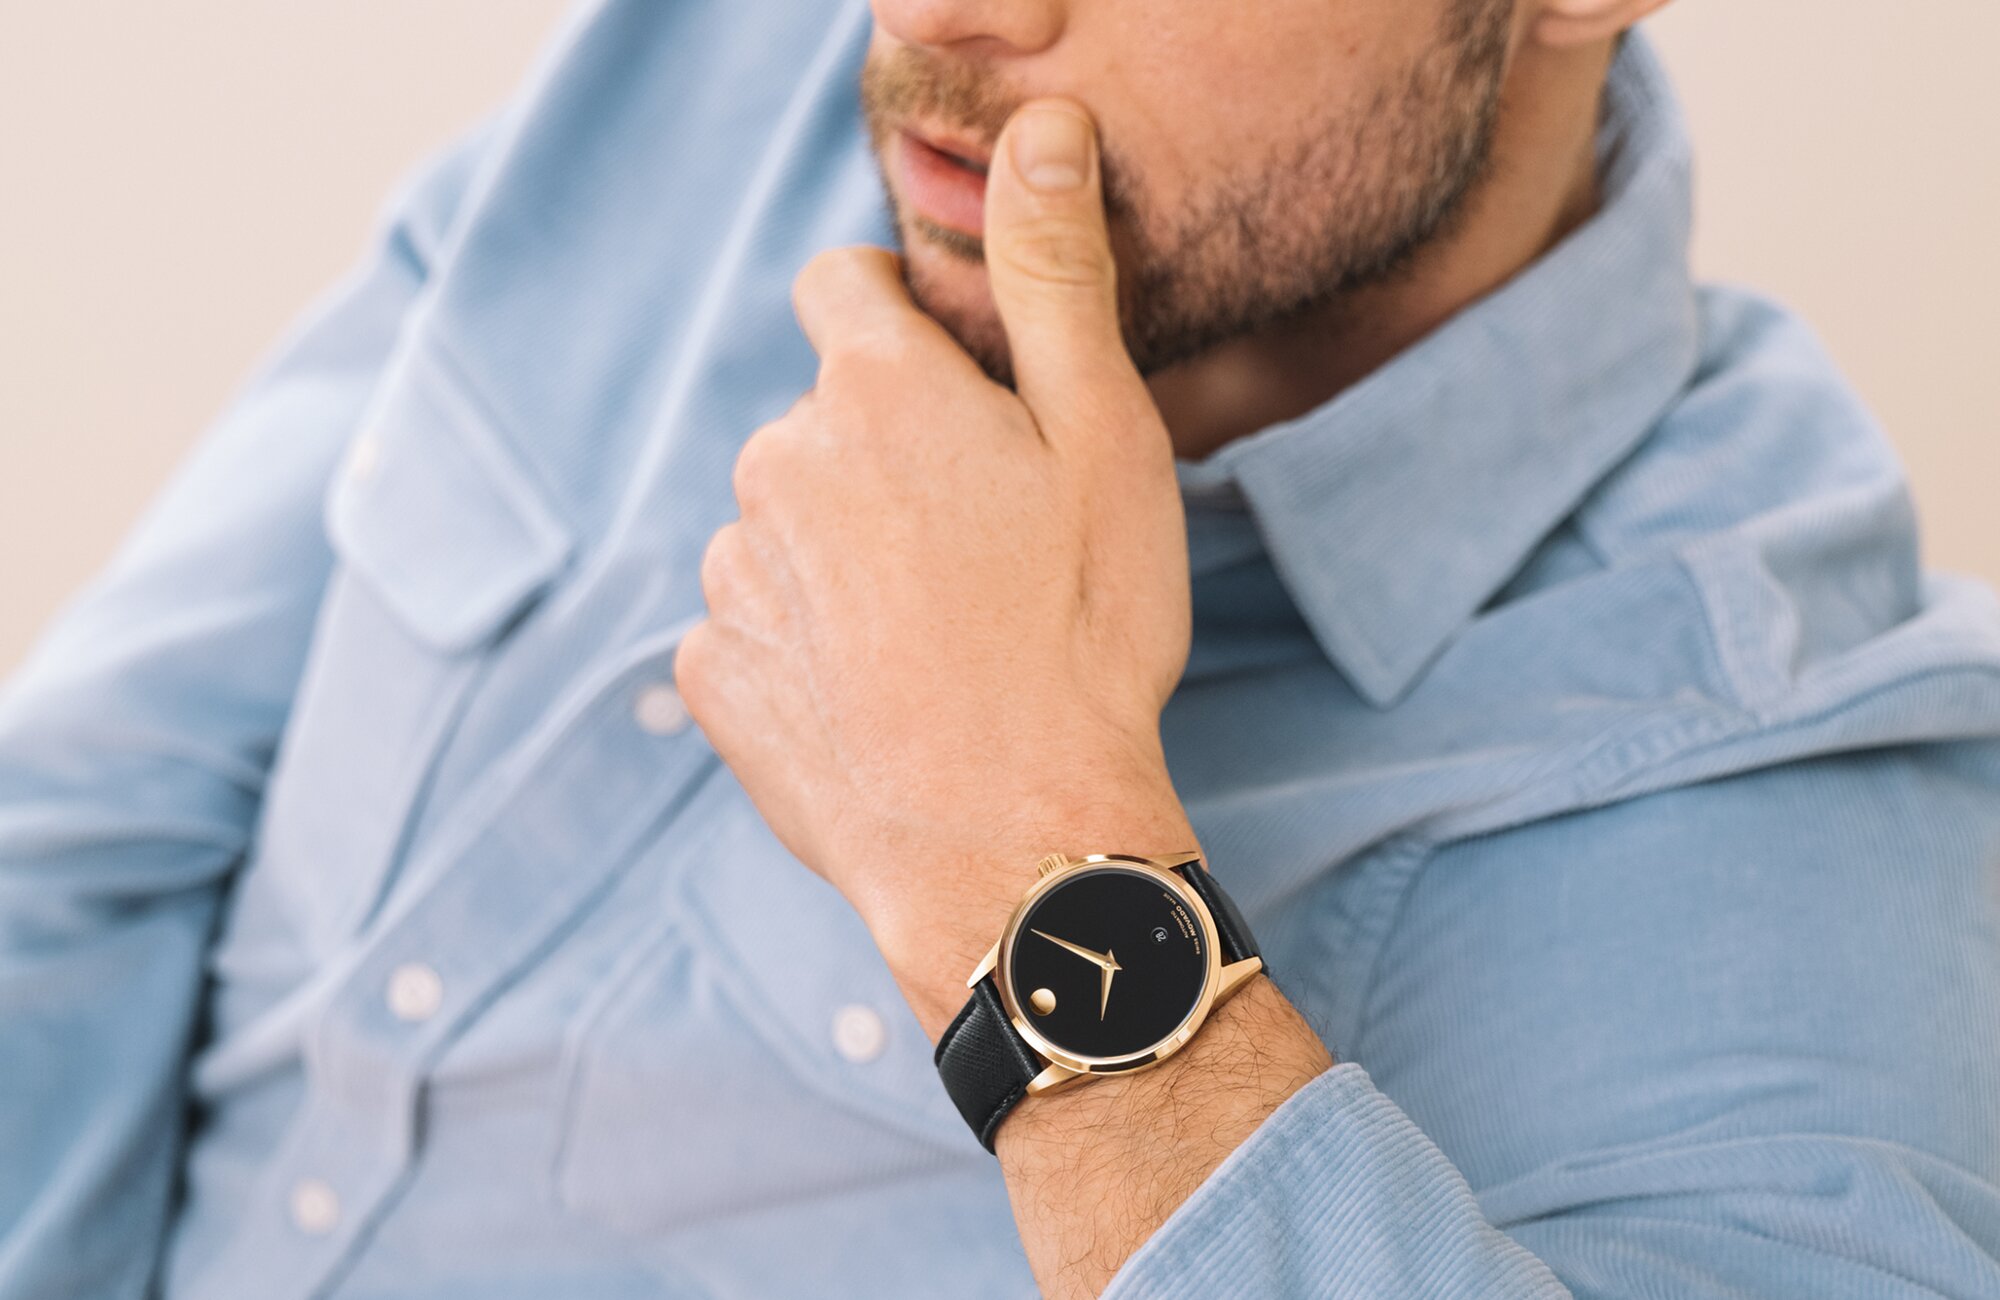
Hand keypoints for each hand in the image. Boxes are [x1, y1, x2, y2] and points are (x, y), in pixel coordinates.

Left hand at [674, 98, 1198, 1031]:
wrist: (1010, 843)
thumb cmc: (1081, 639)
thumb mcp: (1104, 442)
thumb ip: (1055, 276)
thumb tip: (1040, 133)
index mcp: (873, 390)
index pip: (841, 285)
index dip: (900, 322)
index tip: (956, 391)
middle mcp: (776, 462)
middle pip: (822, 418)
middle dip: (884, 455)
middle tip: (980, 547)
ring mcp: (733, 571)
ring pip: (786, 523)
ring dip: (842, 552)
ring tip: (935, 637)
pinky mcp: (712, 670)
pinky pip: (753, 622)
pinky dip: (804, 642)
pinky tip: (879, 697)